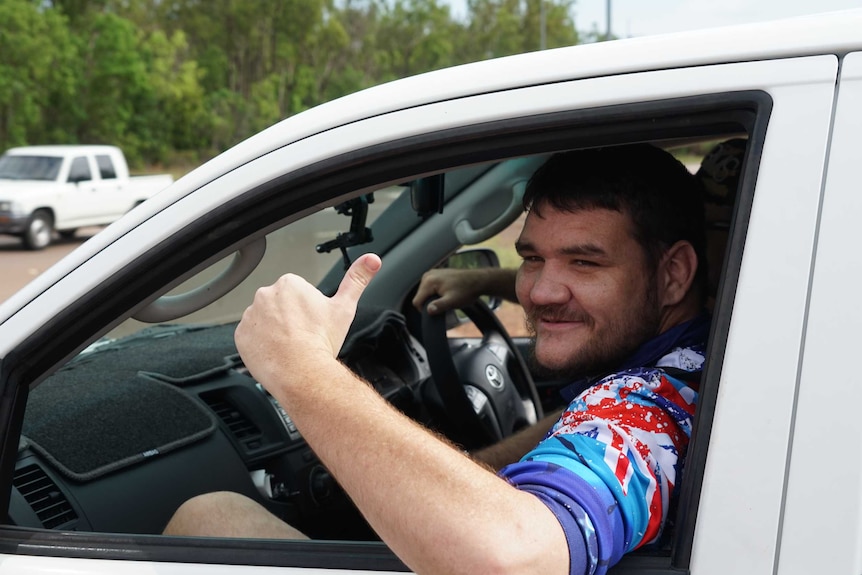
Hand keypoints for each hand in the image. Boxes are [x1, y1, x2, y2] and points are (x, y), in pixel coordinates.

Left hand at [235, 253, 381, 384]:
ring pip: (264, 321)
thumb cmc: (321, 341)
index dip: (308, 310)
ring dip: (273, 331)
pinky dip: (261, 344)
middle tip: (303, 336)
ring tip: (290, 347)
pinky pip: (250, 337)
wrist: (302, 372)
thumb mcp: (344, 307)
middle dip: (289, 319)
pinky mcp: (241, 335)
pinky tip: (276, 353)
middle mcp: (266, 294)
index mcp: (290, 284)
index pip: (297, 293)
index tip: (313, 323)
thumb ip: (357, 279)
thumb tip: (372, 260)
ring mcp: (250, 315)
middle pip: (279, 306)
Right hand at [411, 268, 486, 314]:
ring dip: (433, 299)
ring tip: (446, 298)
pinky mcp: (436, 274)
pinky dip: (436, 293)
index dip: (425, 310)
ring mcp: (432, 274)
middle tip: (444, 303)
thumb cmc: (466, 290)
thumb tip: (428, 311)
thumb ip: (439, 306)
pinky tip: (446, 293)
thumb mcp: (452, 301)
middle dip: (430, 303)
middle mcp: (428, 275)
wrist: (478, 281)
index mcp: (429, 281)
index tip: (437, 311)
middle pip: (420, 297)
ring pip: (424, 293)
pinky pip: (430, 288)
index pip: (417, 301)